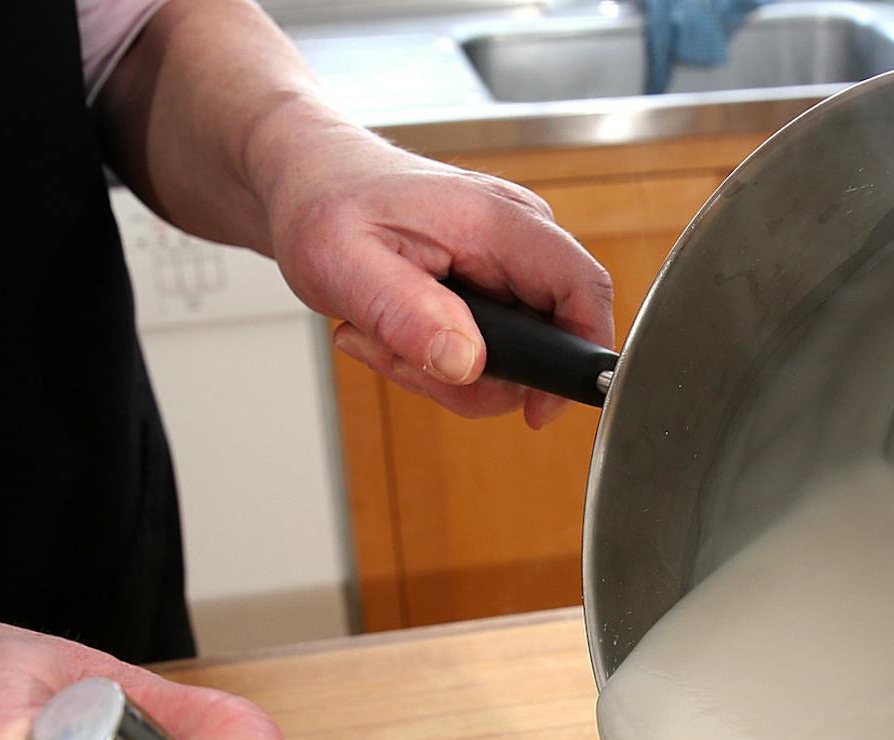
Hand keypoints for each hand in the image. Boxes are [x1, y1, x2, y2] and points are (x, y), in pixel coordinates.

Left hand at [264, 122, 614, 427]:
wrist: (309, 178)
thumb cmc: (323, 202)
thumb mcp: (344, 263)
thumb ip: (406, 314)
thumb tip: (466, 363)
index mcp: (498, 220)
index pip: (584, 289)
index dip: (577, 360)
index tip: (538, 408)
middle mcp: (517, 236)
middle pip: (546, 341)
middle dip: (471, 376)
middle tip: (398, 356)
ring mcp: (507, 260)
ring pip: (512, 355)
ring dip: (443, 370)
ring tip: (382, 336)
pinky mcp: (492, 282)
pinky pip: (489, 346)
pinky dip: (440, 357)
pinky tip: (394, 331)